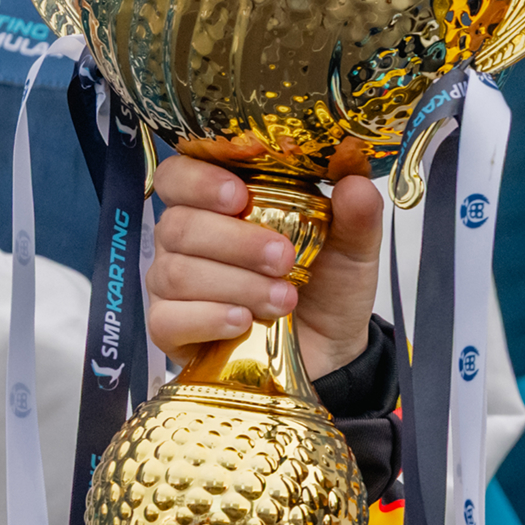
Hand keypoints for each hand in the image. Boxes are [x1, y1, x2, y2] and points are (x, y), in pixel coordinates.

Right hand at [145, 155, 380, 382]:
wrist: (333, 347)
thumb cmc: (328, 287)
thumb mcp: (352, 249)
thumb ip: (356, 214)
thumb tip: (356, 182)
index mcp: (216, 206)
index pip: (177, 177)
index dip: (198, 181)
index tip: (238, 196)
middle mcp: (185, 241)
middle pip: (178, 226)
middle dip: (235, 242)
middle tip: (284, 259)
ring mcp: (172, 286)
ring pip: (176, 273)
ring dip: (236, 285)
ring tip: (284, 299)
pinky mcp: (171, 329)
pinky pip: (168, 319)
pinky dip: (208, 318)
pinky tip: (242, 320)